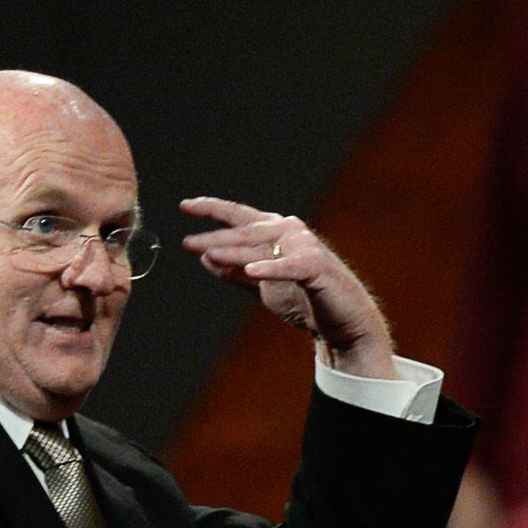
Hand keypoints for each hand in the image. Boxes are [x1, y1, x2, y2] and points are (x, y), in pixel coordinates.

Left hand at [178, 197, 393, 376]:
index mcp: (275, 231)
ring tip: (208, 254)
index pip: (238, 215)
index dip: (212, 208)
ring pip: (261, 248)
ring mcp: (304, 247)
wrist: (342, 320)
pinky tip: (251, 271)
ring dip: (233, 252)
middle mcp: (289, 231)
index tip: (186, 206)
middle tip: (188, 243)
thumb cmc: (305, 299)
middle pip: (245, 232)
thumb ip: (235, 272)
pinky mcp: (316, 268)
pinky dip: (270, 269)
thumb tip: (204, 258)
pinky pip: (289, 267)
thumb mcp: (261, 285)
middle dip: (215, 237)